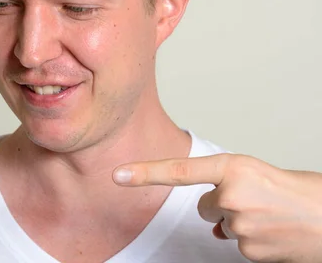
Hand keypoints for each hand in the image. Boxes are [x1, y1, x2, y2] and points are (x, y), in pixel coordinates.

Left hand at [113, 153, 321, 262]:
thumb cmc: (298, 193)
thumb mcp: (257, 175)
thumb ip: (225, 187)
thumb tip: (209, 221)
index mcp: (233, 167)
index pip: (179, 170)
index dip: (145, 173)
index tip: (117, 175)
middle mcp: (231, 194)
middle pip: (205, 205)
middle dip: (224, 205)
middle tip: (258, 202)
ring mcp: (238, 223)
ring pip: (220, 225)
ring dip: (239, 223)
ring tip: (270, 216)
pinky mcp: (247, 248)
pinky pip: (234, 243)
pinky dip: (250, 240)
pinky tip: (272, 232)